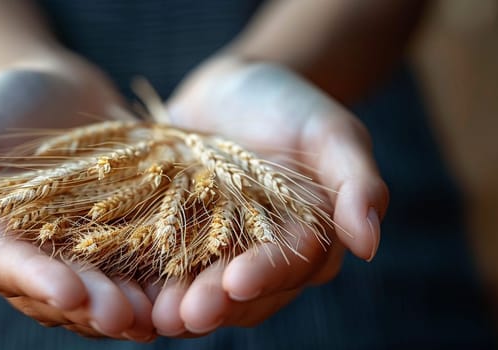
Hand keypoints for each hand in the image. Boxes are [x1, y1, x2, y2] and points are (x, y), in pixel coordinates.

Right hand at [0, 61, 155, 340]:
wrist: (54, 89)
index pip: (13, 271)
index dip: (41, 284)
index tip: (71, 294)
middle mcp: (36, 259)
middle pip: (63, 293)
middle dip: (94, 306)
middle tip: (126, 317)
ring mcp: (79, 253)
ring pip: (102, 291)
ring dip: (129, 307)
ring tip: (158, 316)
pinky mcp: (118, 238)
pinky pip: (137, 266)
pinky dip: (156, 281)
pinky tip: (180, 290)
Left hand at [151, 56, 388, 335]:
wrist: (233, 88)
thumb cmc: (290, 105)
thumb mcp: (330, 131)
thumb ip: (356, 182)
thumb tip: (370, 244)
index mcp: (306, 239)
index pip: (290, 265)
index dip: (265, 275)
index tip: (237, 281)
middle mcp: (262, 256)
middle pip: (242, 291)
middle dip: (214, 303)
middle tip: (184, 316)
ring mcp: (216, 252)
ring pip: (200, 289)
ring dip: (177, 306)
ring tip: (153, 317)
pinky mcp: (177, 240)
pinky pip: (161, 267)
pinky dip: (146, 284)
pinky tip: (126, 294)